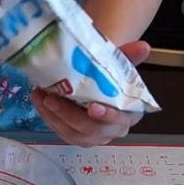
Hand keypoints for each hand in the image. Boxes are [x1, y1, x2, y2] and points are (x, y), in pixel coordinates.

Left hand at [31, 41, 150, 146]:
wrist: (96, 81)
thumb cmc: (109, 76)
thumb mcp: (119, 64)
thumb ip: (129, 56)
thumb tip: (144, 46)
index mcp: (130, 113)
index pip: (120, 119)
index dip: (107, 115)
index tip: (92, 108)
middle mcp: (113, 130)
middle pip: (91, 128)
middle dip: (69, 114)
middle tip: (51, 98)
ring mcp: (94, 137)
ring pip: (72, 133)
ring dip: (54, 116)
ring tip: (40, 97)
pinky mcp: (76, 137)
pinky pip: (61, 132)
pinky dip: (48, 118)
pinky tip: (39, 103)